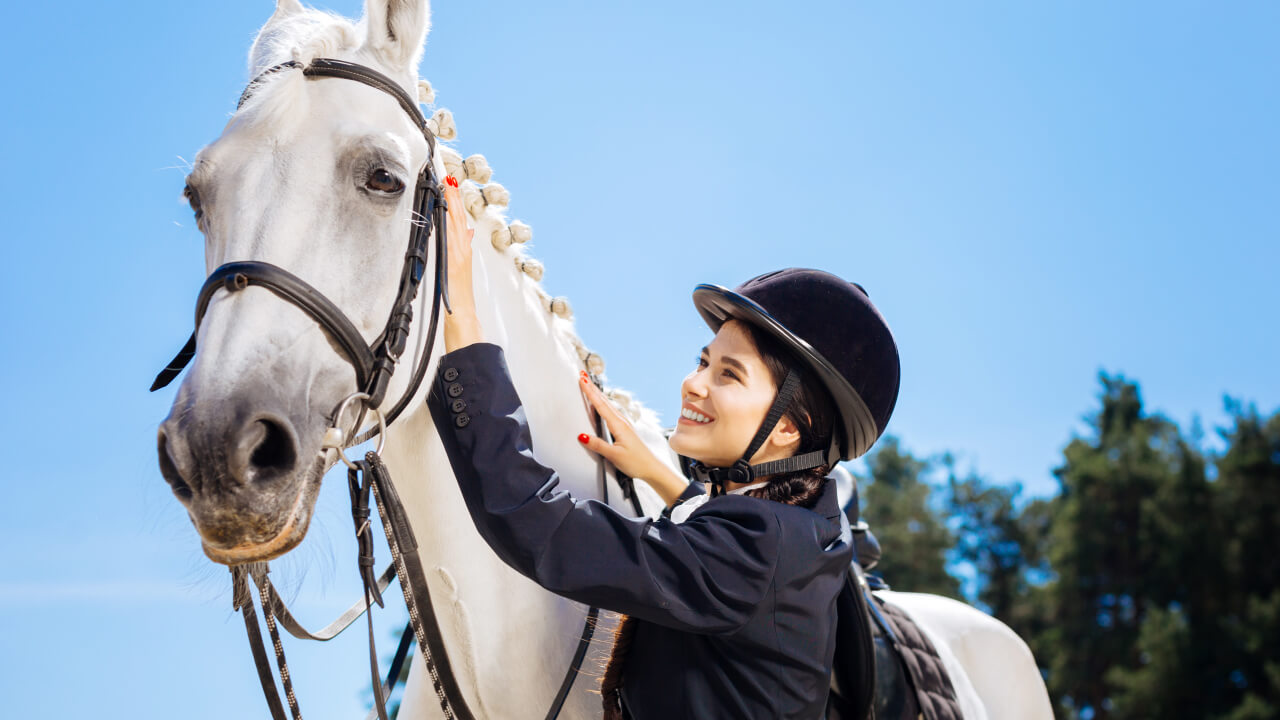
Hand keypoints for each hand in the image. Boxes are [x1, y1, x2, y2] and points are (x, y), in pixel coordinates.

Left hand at [441, 176, 481, 349]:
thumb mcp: (459, 267)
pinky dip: (450, 224)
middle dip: (454, 197)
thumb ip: (462, 247)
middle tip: (450, 177)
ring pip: (455, 224)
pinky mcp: (454, 262)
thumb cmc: (457, 294)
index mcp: (462, 250)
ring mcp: (458, 255)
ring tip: (448, 186)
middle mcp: (462, 250)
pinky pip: (451, 238)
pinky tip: (446, 213)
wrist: (461, 314)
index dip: (455, 201)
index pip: (459, 220)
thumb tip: (467, 231)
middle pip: (458, 217)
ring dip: (452, 204)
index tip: (451, 184)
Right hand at [576, 372, 688, 506]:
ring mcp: (624, 424)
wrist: (652, 468)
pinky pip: (611, 411)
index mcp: (619, 425)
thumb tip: (582, 436)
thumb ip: (598, 445)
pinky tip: (602, 405)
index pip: (601, 405)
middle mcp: (622, 422)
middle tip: (582, 376)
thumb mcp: (614, 455)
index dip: (590, 392)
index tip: (582, 380)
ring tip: (589, 386)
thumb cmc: (636, 462)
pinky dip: (603, 404)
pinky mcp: (625, 429)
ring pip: (608, 405)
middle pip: (604, 401)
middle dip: (592, 388)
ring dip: (597, 394)